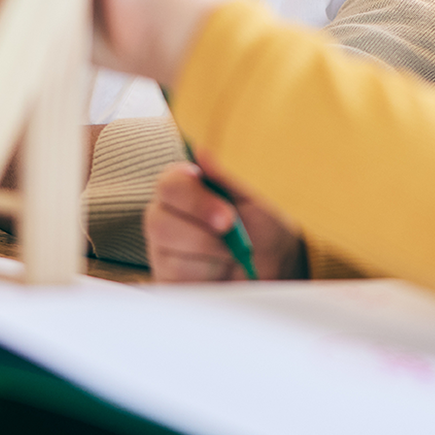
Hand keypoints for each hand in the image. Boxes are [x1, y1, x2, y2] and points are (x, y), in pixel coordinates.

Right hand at [145, 162, 305, 281]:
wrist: (277, 270)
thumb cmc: (261, 230)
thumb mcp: (250, 202)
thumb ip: (223, 179)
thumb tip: (200, 153)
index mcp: (182, 191)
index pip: (168, 186)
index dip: (194, 201)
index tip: (227, 218)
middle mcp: (165, 218)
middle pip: (157, 222)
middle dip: (201, 235)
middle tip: (232, 241)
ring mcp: (163, 251)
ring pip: (169, 255)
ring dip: (210, 258)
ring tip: (230, 257)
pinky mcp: (167, 281)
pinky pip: (176, 281)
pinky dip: (206, 278)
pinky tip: (220, 274)